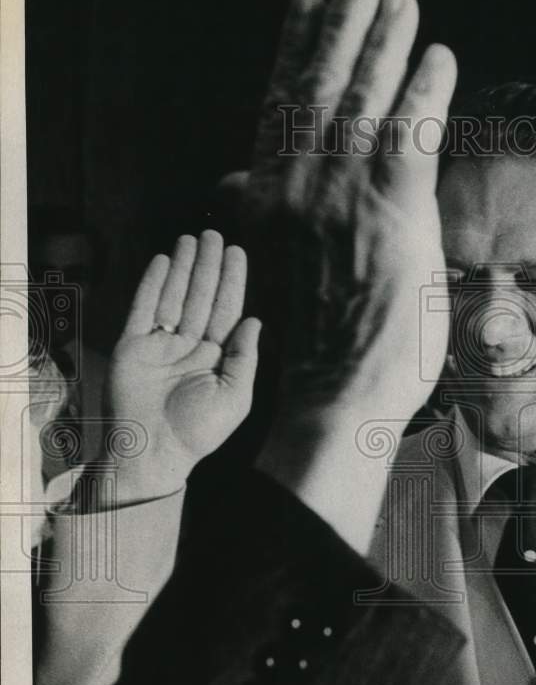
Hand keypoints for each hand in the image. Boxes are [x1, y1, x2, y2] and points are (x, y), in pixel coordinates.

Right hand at [105, 230, 260, 500]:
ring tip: (191, 239)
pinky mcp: (132, 347)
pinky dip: (152, 284)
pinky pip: (143, 308)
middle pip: (201, 297)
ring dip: (183, 268)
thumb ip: (245, 358)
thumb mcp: (235, 397)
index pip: (226, 311)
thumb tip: (254, 320)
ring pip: (174, 297)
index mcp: (216, 359)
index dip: (231, 281)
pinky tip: (164, 261)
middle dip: (208, 266)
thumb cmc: (198, 431)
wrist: (153, 451)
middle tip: (213, 234)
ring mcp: (160, 346)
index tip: (236, 252)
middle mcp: (189, 348)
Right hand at [242, 0, 456, 427]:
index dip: (295, 49)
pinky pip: (414, 134)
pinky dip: (428, 93)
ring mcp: (344, 193)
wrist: (333, 392)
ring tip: (402, 3)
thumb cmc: (310, 340)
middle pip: (323, 85)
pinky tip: (440, 59)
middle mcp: (301, 183)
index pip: (282, 104)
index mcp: (271, 196)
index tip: (305, 6)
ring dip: (387, 44)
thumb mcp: (270, 265)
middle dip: (345, 27)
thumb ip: (262, 213)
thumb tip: (237, 182)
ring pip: (367, 97)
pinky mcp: (393, 210)